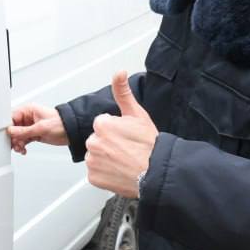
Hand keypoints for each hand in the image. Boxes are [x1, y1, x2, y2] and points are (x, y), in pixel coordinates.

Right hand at [7, 103, 66, 153]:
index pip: (12, 117)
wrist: (73, 131)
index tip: (7, 135)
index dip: (8, 127)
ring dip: (17, 143)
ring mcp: (31, 126)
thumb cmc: (61, 123)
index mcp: (28, 110)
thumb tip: (11, 131)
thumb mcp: (41, 127)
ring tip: (20, 148)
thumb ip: (24, 131)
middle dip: (13, 137)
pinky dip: (22, 146)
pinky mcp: (34, 134)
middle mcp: (28, 118)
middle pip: (13, 128)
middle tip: (15, 144)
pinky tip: (24, 149)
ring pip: (17, 135)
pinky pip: (23, 140)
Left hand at [85, 71, 158, 197]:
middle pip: (97, 140)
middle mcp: (93, 142)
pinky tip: (118, 171)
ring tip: (124, 161)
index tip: (127, 137)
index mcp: (101, 124)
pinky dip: (104, 174)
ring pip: (96, 156)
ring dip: (106, 159)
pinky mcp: (93, 177)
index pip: (102, 125)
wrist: (157, 172)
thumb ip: (123, 92)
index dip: (116, 131)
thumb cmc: (150, 145)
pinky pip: (95, 173)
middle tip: (127, 150)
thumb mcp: (137, 114)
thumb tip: (119, 72)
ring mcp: (92, 161)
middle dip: (109, 144)